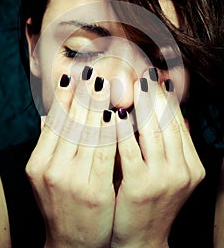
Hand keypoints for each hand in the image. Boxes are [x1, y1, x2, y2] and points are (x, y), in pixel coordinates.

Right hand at [26, 70, 115, 247]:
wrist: (71, 243)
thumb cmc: (62, 203)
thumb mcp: (47, 175)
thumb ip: (50, 145)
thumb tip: (50, 114)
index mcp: (39, 163)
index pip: (54, 122)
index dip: (64, 97)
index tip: (74, 76)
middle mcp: (51, 170)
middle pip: (70, 123)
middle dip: (83, 95)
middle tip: (94, 72)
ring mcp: (72, 181)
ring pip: (87, 133)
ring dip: (98, 106)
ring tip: (106, 84)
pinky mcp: (94, 190)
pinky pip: (104, 152)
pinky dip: (110, 131)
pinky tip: (117, 113)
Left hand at [111, 71, 205, 247]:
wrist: (142, 239)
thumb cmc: (152, 201)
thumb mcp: (169, 174)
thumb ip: (174, 145)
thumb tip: (177, 114)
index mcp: (191, 164)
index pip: (178, 121)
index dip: (165, 97)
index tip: (154, 77)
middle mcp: (183, 169)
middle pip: (167, 120)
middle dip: (152, 94)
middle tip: (140, 72)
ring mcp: (164, 178)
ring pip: (151, 130)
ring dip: (137, 104)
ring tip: (126, 83)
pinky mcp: (141, 185)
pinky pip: (130, 148)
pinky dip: (121, 128)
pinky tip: (111, 111)